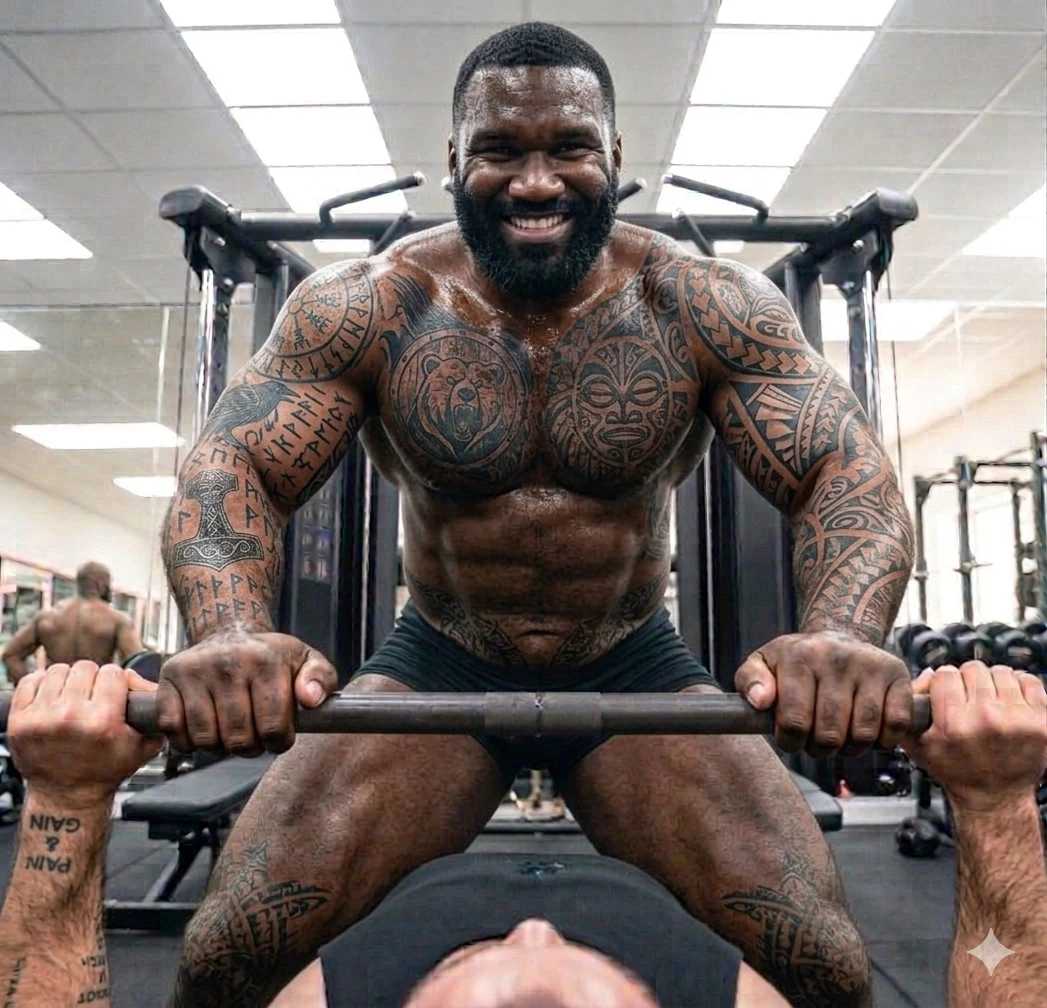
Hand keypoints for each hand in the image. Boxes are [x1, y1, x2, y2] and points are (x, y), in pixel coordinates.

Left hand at [7, 661, 162, 806]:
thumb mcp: (143, 745)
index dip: (116, 681)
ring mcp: (41, 719)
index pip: (113, 672)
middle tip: (92, 696)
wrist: (67, 797)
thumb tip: (143, 682)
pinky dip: (41, 685)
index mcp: (102, 721)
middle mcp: (70, 717)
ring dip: (67, 681)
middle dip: (92, 679)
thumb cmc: (104, 771)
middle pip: (85, 667)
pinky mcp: (19, 722)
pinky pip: (29, 681)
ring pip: (58, 670)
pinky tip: (51, 699)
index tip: (113, 692)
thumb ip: (152, 709)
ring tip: (71, 697)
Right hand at [157, 631, 337, 754]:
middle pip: (239, 739)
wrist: (230, 631)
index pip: (273, 728)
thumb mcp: (306, 661)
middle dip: (250, 747)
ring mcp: (196, 670)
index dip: (278, 742)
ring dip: (219, 746)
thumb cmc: (271, 656)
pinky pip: (173, 729)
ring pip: (206, 739)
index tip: (278, 736)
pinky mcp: (169, 677)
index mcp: (267, 661)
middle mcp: (229, 663)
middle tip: (253, 735)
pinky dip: (187, 739)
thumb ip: (322, 679)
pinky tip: (203, 726)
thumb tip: (310, 699)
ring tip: (229, 730)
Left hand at [736, 631, 911, 756]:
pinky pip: (895, 724)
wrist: (840, 634)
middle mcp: (835, 658)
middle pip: (830, 734)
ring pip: (863, 734)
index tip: (792, 738)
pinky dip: (883, 739)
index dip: (791, 742)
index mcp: (798, 656)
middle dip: (820, 748)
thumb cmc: (797, 660)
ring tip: (841, 735)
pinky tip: (868, 728)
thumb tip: (761, 701)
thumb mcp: (763, 663)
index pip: (794, 722)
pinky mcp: (896, 674)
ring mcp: (869, 665)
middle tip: (817, 739)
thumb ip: (749, 681)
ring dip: (851, 748)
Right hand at [901, 662, 1046, 809]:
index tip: (947, 693)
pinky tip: (1010, 701)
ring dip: (993, 683)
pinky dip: (1019, 686)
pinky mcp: (1041, 722)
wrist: (994, 797)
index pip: (945, 673)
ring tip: (990, 701)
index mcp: (954, 725)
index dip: (943, 682)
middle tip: (968, 699)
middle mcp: (987, 719)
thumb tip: (927, 674)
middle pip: (973, 669)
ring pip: (1001, 672)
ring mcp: (1018, 720)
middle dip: (967, 681)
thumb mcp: (918, 745)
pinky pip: (1029, 681)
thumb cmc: (956, 771)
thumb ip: (910, 708)